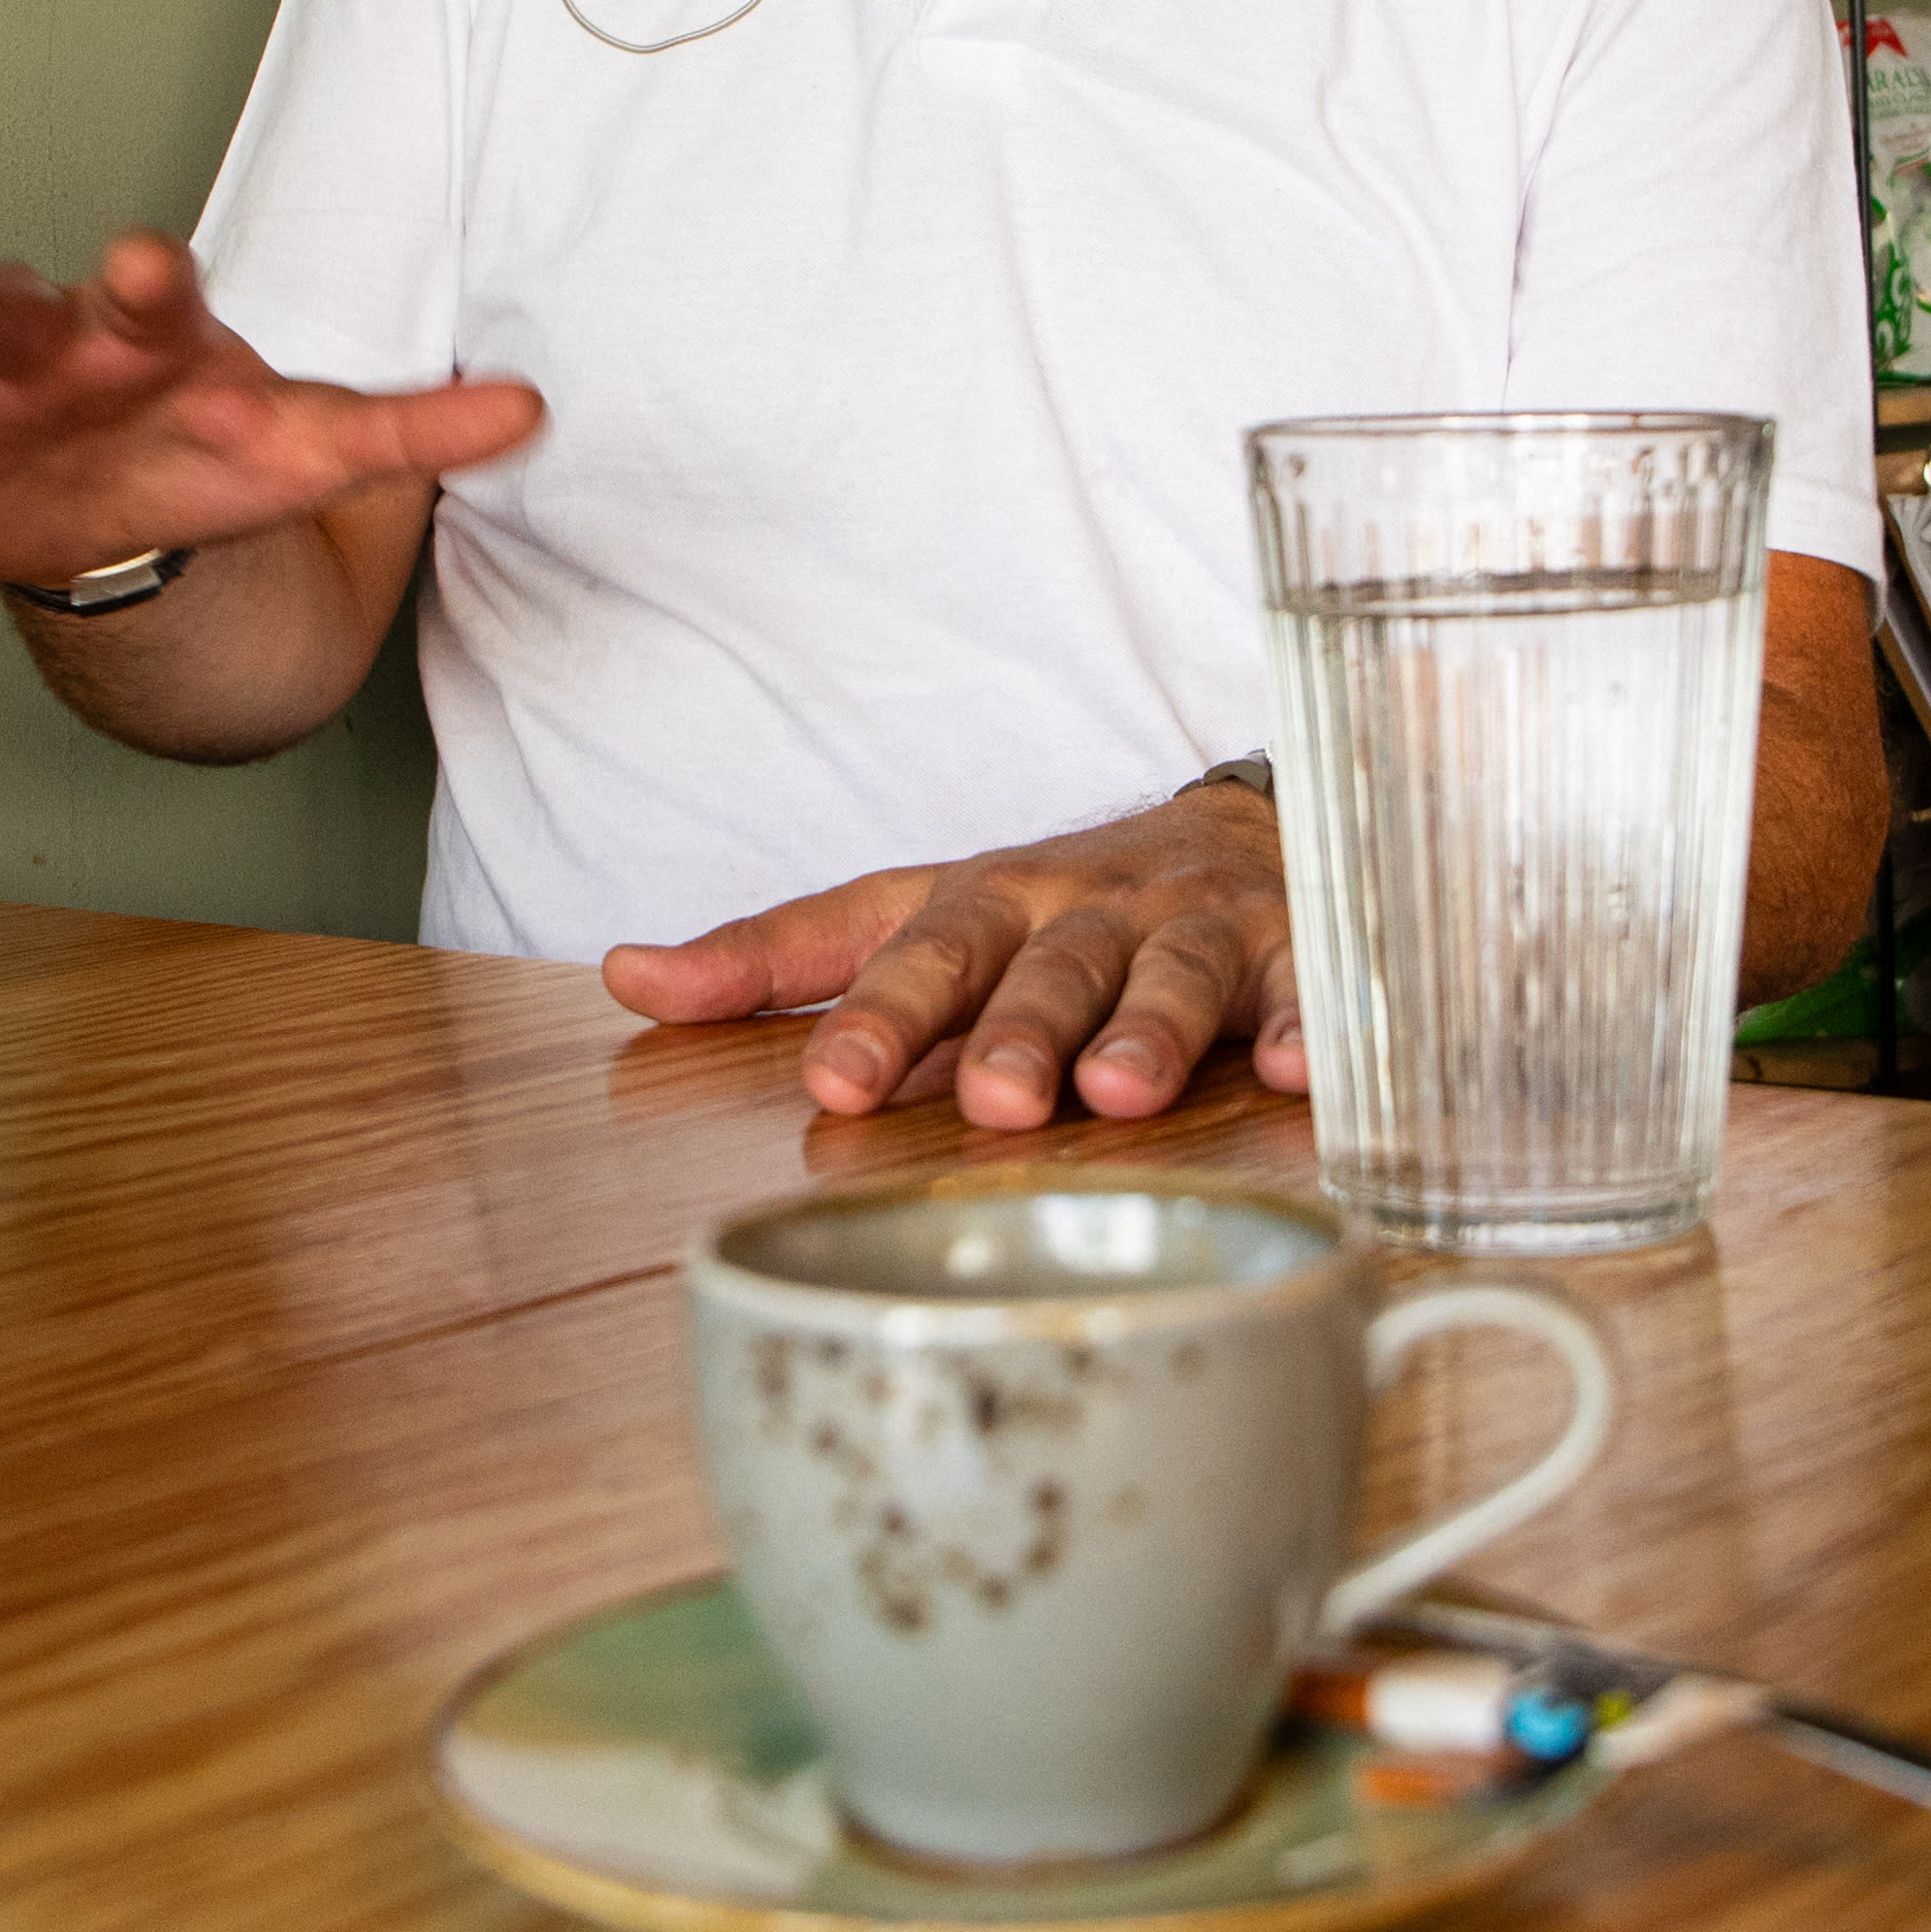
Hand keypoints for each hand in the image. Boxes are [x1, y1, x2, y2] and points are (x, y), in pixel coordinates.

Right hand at [0, 233, 541, 586]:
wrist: (126, 507)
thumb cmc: (215, 449)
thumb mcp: (316, 446)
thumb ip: (414, 429)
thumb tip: (537, 411)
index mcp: (148, 336)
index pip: (151, 296)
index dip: (146, 281)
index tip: (138, 262)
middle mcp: (46, 351)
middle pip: (5, 316)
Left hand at [602, 786, 1300, 1128]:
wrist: (1238, 830)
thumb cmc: (1052, 907)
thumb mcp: (913, 913)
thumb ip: (780, 957)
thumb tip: (625, 977)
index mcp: (987, 905)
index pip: (920, 954)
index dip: (879, 1018)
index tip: (836, 1087)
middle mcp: (1088, 910)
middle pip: (1048, 966)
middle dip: (1019, 1029)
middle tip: (994, 1100)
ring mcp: (1195, 928)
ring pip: (1173, 974)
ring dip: (1149, 1031)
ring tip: (1120, 1094)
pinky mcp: (1294, 954)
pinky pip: (1305, 991)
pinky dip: (1304, 1029)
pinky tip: (1293, 1075)